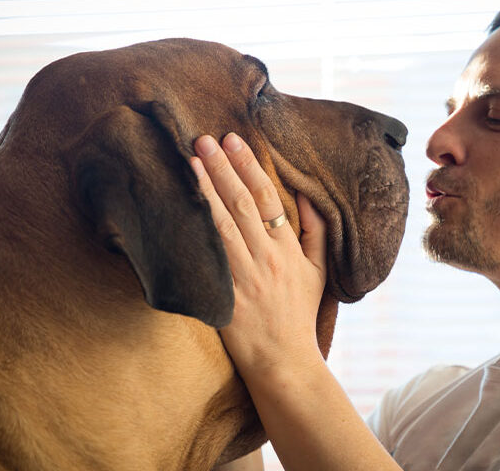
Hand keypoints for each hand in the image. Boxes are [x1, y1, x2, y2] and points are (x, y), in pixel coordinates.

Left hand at [190, 133, 327, 375]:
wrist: (283, 360)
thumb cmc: (299, 313)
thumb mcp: (320, 271)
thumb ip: (317, 231)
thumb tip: (304, 195)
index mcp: (288, 250)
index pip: (268, 198)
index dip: (249, 166)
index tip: (233, 140)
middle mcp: (266, 258)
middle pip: (241, 204)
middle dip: (221, 168)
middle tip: (202, 139)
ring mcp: (243, 278)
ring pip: (221, 225)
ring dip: (204, 191)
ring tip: (188, 162)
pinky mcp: (223, 297)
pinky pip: (206, 258)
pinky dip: (193, 232)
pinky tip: (179, 210)